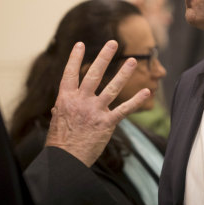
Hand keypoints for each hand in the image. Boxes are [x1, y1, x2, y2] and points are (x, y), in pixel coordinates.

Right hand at [45, 41, 150, 166]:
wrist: (66, 161)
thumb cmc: (60, 142)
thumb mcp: (57, 121)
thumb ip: (62, 109)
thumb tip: (60, 104)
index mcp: (66, 99)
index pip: (70, 73)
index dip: (75, 58)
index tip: (80, 44)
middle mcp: (81, 101)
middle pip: (94, 74)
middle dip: (104, 57)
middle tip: (113, 43)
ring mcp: (95, 111)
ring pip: (112, 88)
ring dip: (123, 74)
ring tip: (133, 61)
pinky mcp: (106, 123)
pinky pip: (124, 109)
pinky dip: (136, 101)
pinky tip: (146, 92)